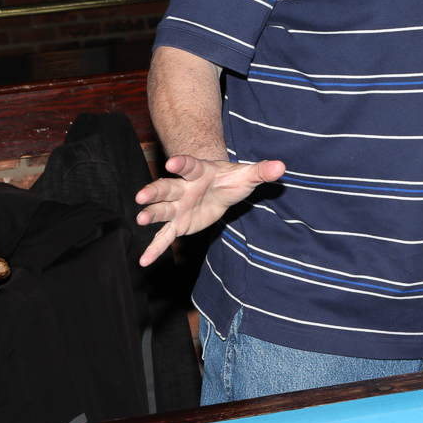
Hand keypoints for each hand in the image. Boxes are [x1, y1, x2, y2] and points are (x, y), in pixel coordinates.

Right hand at [134, 154, 285, 266]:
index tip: (171, 162)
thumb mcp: (247, 175)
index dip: (182, 163)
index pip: (189, 166)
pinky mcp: (178, 224)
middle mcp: (183, 188)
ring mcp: (178, 207)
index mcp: (199, 172)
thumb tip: (282, 167)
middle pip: (166, 188)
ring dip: (150, 214)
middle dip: (154, 191)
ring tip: (140, 219)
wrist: (219, 188)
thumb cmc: (231, 179)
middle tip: (141, 196)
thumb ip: (262, 171)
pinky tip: (143, 261)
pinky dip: (155, 248)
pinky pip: (165, 236)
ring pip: (161, 209)